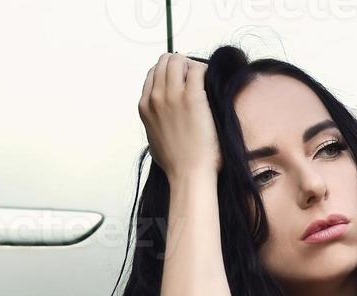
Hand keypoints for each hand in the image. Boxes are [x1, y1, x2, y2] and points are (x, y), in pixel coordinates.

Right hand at [138, 52, 220, 179]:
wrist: (188, 174)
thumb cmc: (176, 163)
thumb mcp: (153, 141)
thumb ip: (154, 126)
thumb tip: (160, 124)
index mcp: (145, 106)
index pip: (152, 73)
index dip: (169, 73)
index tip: (182, 79)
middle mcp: (156, 97)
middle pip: (164, 62)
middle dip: (180, 64)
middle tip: (194, 75)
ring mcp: (173, 96)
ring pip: (178, 60)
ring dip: (191, 64)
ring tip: (203, 78)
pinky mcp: (193, 98)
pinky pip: (197, 69)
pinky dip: (205, 70)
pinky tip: (211, 80)